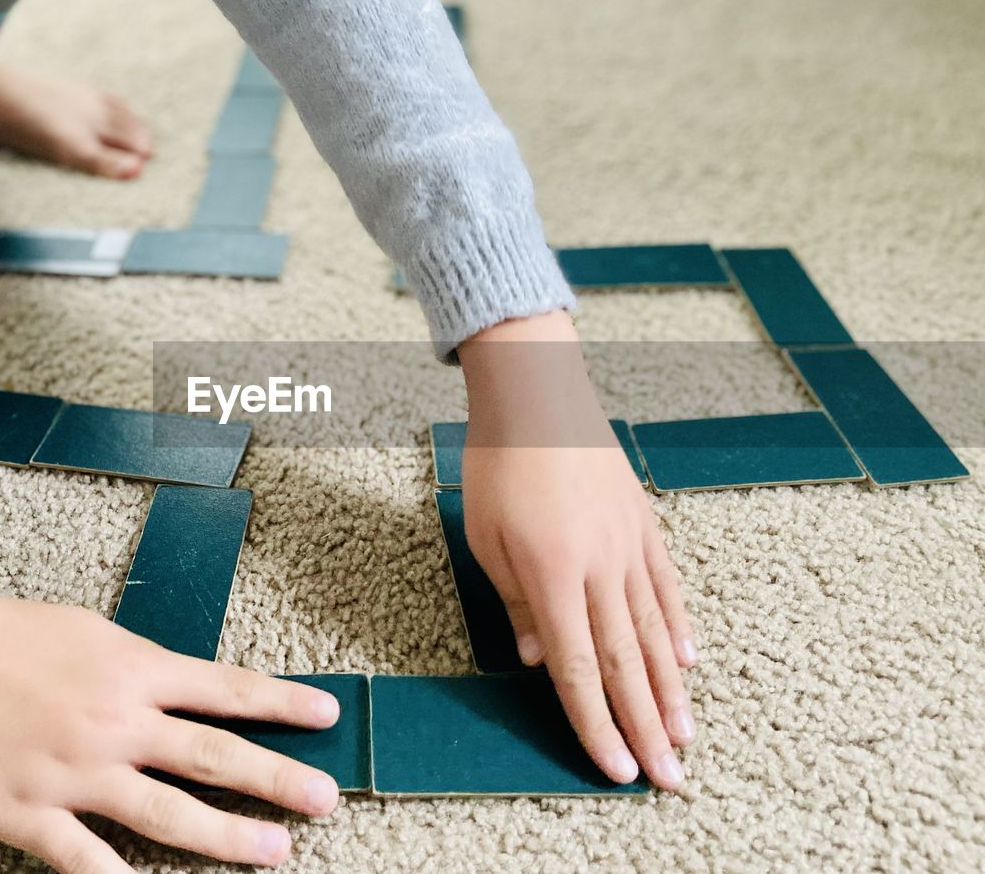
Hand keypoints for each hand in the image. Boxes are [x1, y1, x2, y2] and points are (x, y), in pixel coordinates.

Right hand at [0, 518, 340, 870]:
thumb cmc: (5, 632)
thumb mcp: (91, 632)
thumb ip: (143, 668)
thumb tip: (192, 691)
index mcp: (133, 669)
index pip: (227, 687)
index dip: (283, 703)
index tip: (329, 716)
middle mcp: (114, 721)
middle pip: (213, 755)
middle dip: (276, 779)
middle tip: (326, 798)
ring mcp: (73, 772)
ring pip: (166, 814)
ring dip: (227, 837)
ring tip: (276, 852)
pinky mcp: (28, 814)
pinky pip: (86, 862)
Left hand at [458, 310, 697, 790]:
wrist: (538, 394)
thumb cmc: (498, 464)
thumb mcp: (487, 537)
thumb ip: (517, 603)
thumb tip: (545, 662)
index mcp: (554, 575)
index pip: (579, 669)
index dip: (596, 725)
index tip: (616, 770)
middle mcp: (601, 567)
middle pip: (625, 663)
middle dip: (647, 728)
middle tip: (669, 781)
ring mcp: (629, 545)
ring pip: (654, 633)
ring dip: (670, 691)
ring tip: (688, 739)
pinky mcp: (643, 524)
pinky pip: (666, 586)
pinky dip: (678, 627)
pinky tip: (688, 660)